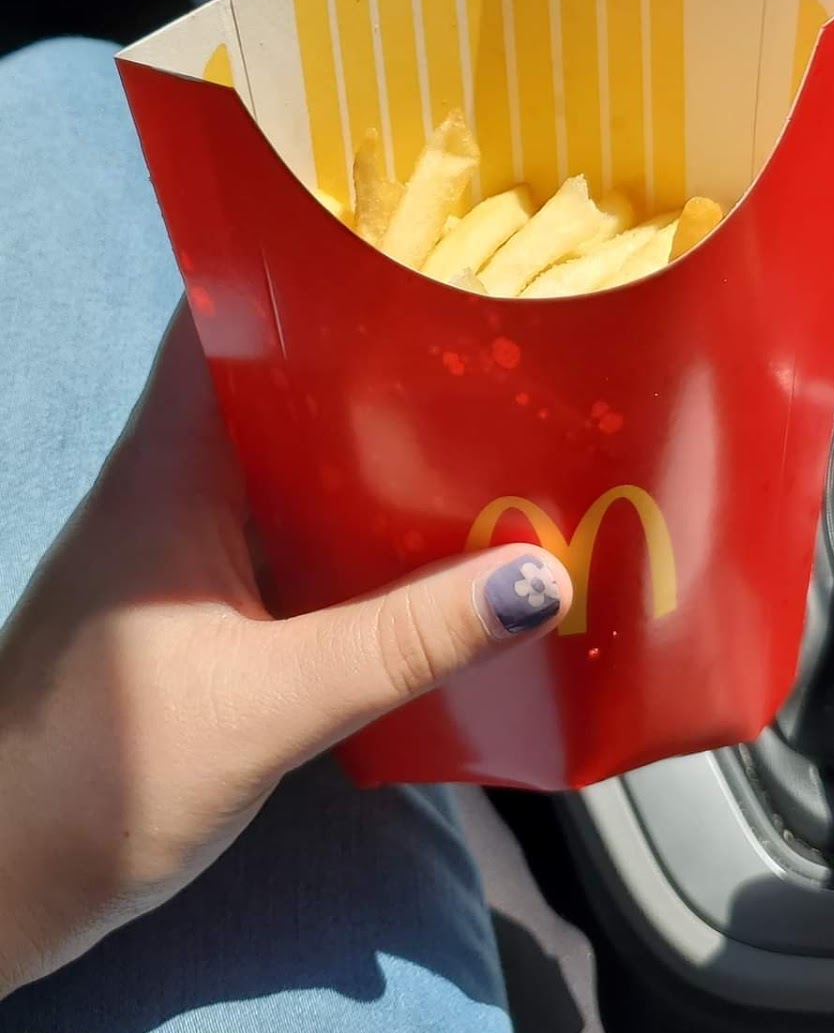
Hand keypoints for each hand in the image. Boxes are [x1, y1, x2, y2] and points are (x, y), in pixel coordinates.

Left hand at [0, 309, 570, 995]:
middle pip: (290, 385)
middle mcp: (178, 483)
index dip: (323, 268)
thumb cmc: (93, 779)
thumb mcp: (265, 705)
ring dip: (392, 460)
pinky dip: (371, 538)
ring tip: (511, 443)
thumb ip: (401, 643)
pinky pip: (304, 539)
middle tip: (514, 357)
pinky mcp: (208, 609)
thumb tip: (540, 577)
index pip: (234, 313)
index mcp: (169, 464)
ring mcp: (191, 548)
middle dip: (393, 369)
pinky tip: (450, 557)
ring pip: (305, 467)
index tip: (433, 253)